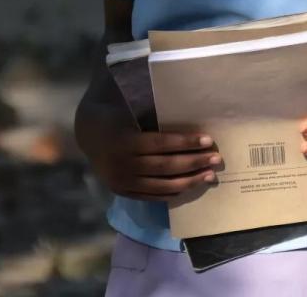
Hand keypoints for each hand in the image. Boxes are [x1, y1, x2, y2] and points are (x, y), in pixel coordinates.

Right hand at [87, 122, 221, 201]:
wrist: (89, 134)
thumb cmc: (119, 116)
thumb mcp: (132, 110)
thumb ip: (155, 116)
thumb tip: (191, 113)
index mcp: (125, 140)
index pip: (162, 144)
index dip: (186, 142)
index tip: (208, 140)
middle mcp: (123, 163)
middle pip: (165, 166)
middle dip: (194, 162)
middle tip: (216, 159)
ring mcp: (122, 181)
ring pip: (161, 184)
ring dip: (189, 181)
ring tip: (209, 175)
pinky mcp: (122, 192)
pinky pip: (151, 195)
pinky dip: (171, 192)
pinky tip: (189, 187)